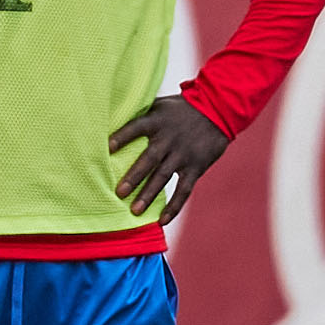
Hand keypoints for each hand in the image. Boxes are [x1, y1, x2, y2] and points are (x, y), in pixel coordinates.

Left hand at [108, 92, 228, 224]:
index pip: (136, 128)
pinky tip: (162, 220)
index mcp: (156, 121)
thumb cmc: (180, 108)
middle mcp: (169, 139)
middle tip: (119, 193)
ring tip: (134, 211)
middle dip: (134, 176)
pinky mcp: (196, 167)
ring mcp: (183, 154)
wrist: (219, 110)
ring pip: (163, 177)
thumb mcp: (159, 105)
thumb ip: (139, 114)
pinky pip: (183, 189)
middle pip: (149, 159)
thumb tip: (108, 119)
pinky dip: (174, 206)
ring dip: (149, 194)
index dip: (121, 137)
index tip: (106, 148)